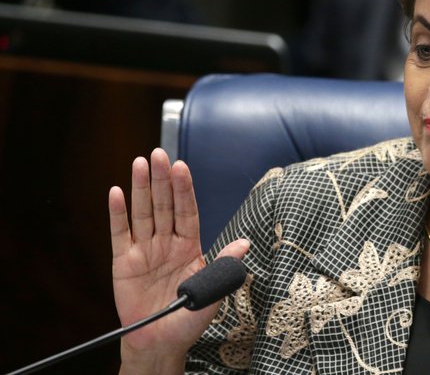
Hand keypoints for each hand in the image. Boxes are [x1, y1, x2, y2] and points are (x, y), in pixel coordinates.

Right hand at [108, 148, 248, 371]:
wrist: (161, 342)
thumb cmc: (190, 316)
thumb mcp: (213, 289)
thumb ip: (224, 264)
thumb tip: (244, 243)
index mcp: (190, 245)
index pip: (187, 210)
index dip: (184, 189)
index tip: (182, 167)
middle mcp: (167, 242)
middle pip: (163, 204)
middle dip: (161, 179)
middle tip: (159, 154)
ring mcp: (145, 250)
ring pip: (142, 212)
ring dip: (140, 188)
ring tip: (140, 163)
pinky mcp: (124, 262)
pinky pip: (120, 233)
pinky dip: (117, 213)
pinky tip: (116, 192)